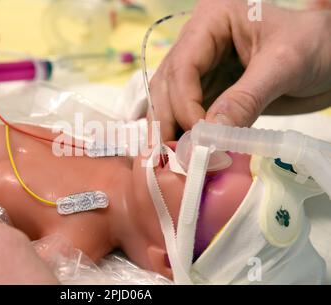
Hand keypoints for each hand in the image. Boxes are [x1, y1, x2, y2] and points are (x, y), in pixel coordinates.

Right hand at [150, 0, 330, 139]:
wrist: (330, 58)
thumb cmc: (314, 46)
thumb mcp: (283, 66)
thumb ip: (246, 98)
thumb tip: (210, 134)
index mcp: (211, 21)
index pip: (183, 65)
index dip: (184, 103)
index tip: (199, 136)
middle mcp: (198, 42)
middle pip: (167, 83)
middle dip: (168, 119)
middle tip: (175, 154)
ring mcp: (201, 67)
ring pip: (169, 99)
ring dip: (170, 128)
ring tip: (176, 157)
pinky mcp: (208, 89)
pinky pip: (186, 111)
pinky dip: (183, 132)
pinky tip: (184, 151)